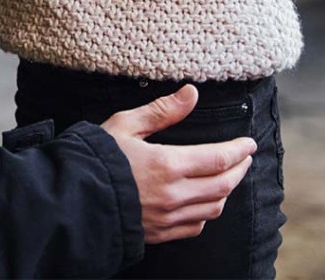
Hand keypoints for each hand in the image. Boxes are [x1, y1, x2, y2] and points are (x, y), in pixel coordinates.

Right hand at [102, 85, 256, 243]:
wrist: (75, 197)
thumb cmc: (96, 155)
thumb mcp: (125, 124)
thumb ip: (161, 110)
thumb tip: (191, 93)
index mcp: (167, 164)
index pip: (217, 158)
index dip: (238, 150)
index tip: (248, 143)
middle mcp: (174, 194)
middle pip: (223, 184)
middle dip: (239, 169)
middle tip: (245, 157)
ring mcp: (169, 217)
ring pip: (214, 207)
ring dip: (227, 190)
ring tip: (228, 175)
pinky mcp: (161, 232)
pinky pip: (197, 225)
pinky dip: (208, 211)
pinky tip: (205, 200)